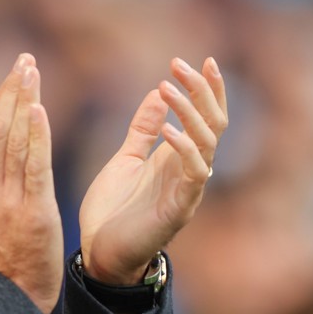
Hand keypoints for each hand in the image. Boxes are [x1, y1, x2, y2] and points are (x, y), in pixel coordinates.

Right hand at [0, 54, 63, 313]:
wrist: (11, 299)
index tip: (13, 75)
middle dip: (11, 91)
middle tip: (25, 60)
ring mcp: (9, 200)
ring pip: (14, 142)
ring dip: (24, 103)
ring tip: (33, 72)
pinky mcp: (33, 212)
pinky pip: (33, 167)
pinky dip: (35, 137)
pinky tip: (38, 110)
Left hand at [79, 57, 227, 283]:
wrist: (99, 254)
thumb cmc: (112, 210)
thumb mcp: (126, 158)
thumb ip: (143, 129)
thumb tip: (158, 92)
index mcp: (178, 158)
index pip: (205, 117)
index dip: (207, 89)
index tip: (199, 60)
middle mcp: (189, 171)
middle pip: (213, 123)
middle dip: (201, 91)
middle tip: (180, 64)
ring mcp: (187, 189)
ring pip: (207, 143)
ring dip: (189, 112)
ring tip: (168, 87)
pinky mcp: (179, 209)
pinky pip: (193, 173)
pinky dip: (184, 149)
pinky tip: (169, 130)